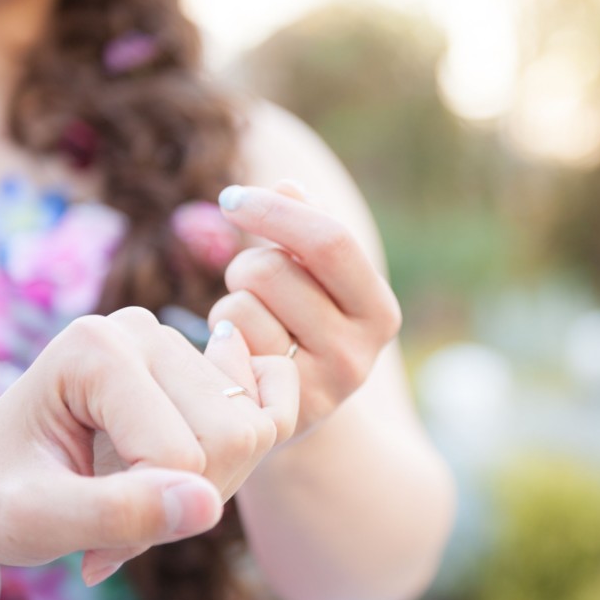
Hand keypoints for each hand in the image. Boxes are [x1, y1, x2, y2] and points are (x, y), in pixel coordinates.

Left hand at [0, 307, 298, 584]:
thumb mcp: (32, 522)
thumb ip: (115, 514)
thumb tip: (206, 507)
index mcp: (97, 346)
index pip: (184, 454)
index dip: (151, 519)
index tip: (89, 542)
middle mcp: (145, 328)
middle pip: (231, 436)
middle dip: (187, 501)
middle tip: (115, 525)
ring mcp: (177, 343)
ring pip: (252, 432)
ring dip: (204, 490)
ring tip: (133, 497)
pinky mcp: (201, 364)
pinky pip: (270, 407)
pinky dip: (241, 460)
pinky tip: (190, 469)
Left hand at [211, 183, 401, 436]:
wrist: (295, 413)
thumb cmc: (303, 326)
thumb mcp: (316, 278)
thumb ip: (306, 227)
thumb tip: (288, 186)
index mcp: (379, 310)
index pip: (331, 241)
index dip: (275, 210)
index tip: (232, 198)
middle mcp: (359, 353)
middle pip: (273, 270)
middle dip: (246, 264)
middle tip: (252, 286)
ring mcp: (316, 389)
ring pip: (242, 306)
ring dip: (232, 303)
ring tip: (251, 323)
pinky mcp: (272, 411)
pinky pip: (225, 343)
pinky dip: (221, 337)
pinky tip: (237, 352)